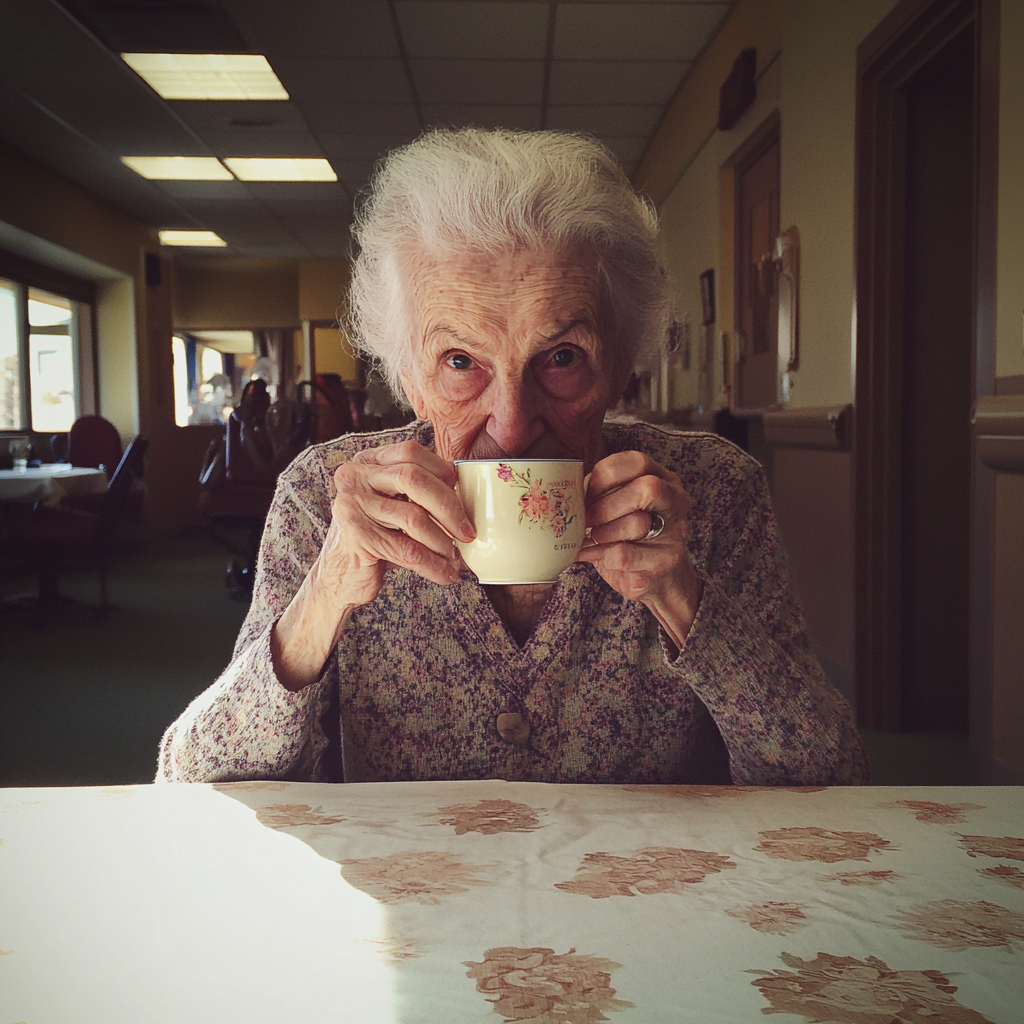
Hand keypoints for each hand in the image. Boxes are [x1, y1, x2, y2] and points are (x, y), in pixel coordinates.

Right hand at [320, 439, 473, 604]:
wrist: (341, 578)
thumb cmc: (376, 539)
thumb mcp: (394, 506)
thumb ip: (418, 489)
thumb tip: (464, 488)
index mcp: (365, 462)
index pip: (410, 452)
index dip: (441, 472)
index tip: (461, 494)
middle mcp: (353, 478)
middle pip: (413, 478)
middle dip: (448, 507)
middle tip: (467, 532)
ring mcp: (351, 506)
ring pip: (413, 517)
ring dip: (443, 541)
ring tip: (455, 556)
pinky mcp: (356, 537)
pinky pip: (407, 550)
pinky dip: (433, 565)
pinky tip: (445, 574)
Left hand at [576, 450, 702, 648]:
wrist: (657, 577)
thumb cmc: (630, 535)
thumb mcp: (618, 506)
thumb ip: (602, 493)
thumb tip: (566, 492)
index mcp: (663, 478)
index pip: (637, 462)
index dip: (606, 475)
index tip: (587, 490)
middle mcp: (675, 501)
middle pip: (647, 488)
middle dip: (607, 505)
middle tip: (587, 519)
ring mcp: (675, 533)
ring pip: (637, 523)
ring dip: (604, 533)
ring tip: (592, 538)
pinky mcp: (665, 562)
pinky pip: (625, 555)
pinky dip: (600, 555)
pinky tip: (592, 554)